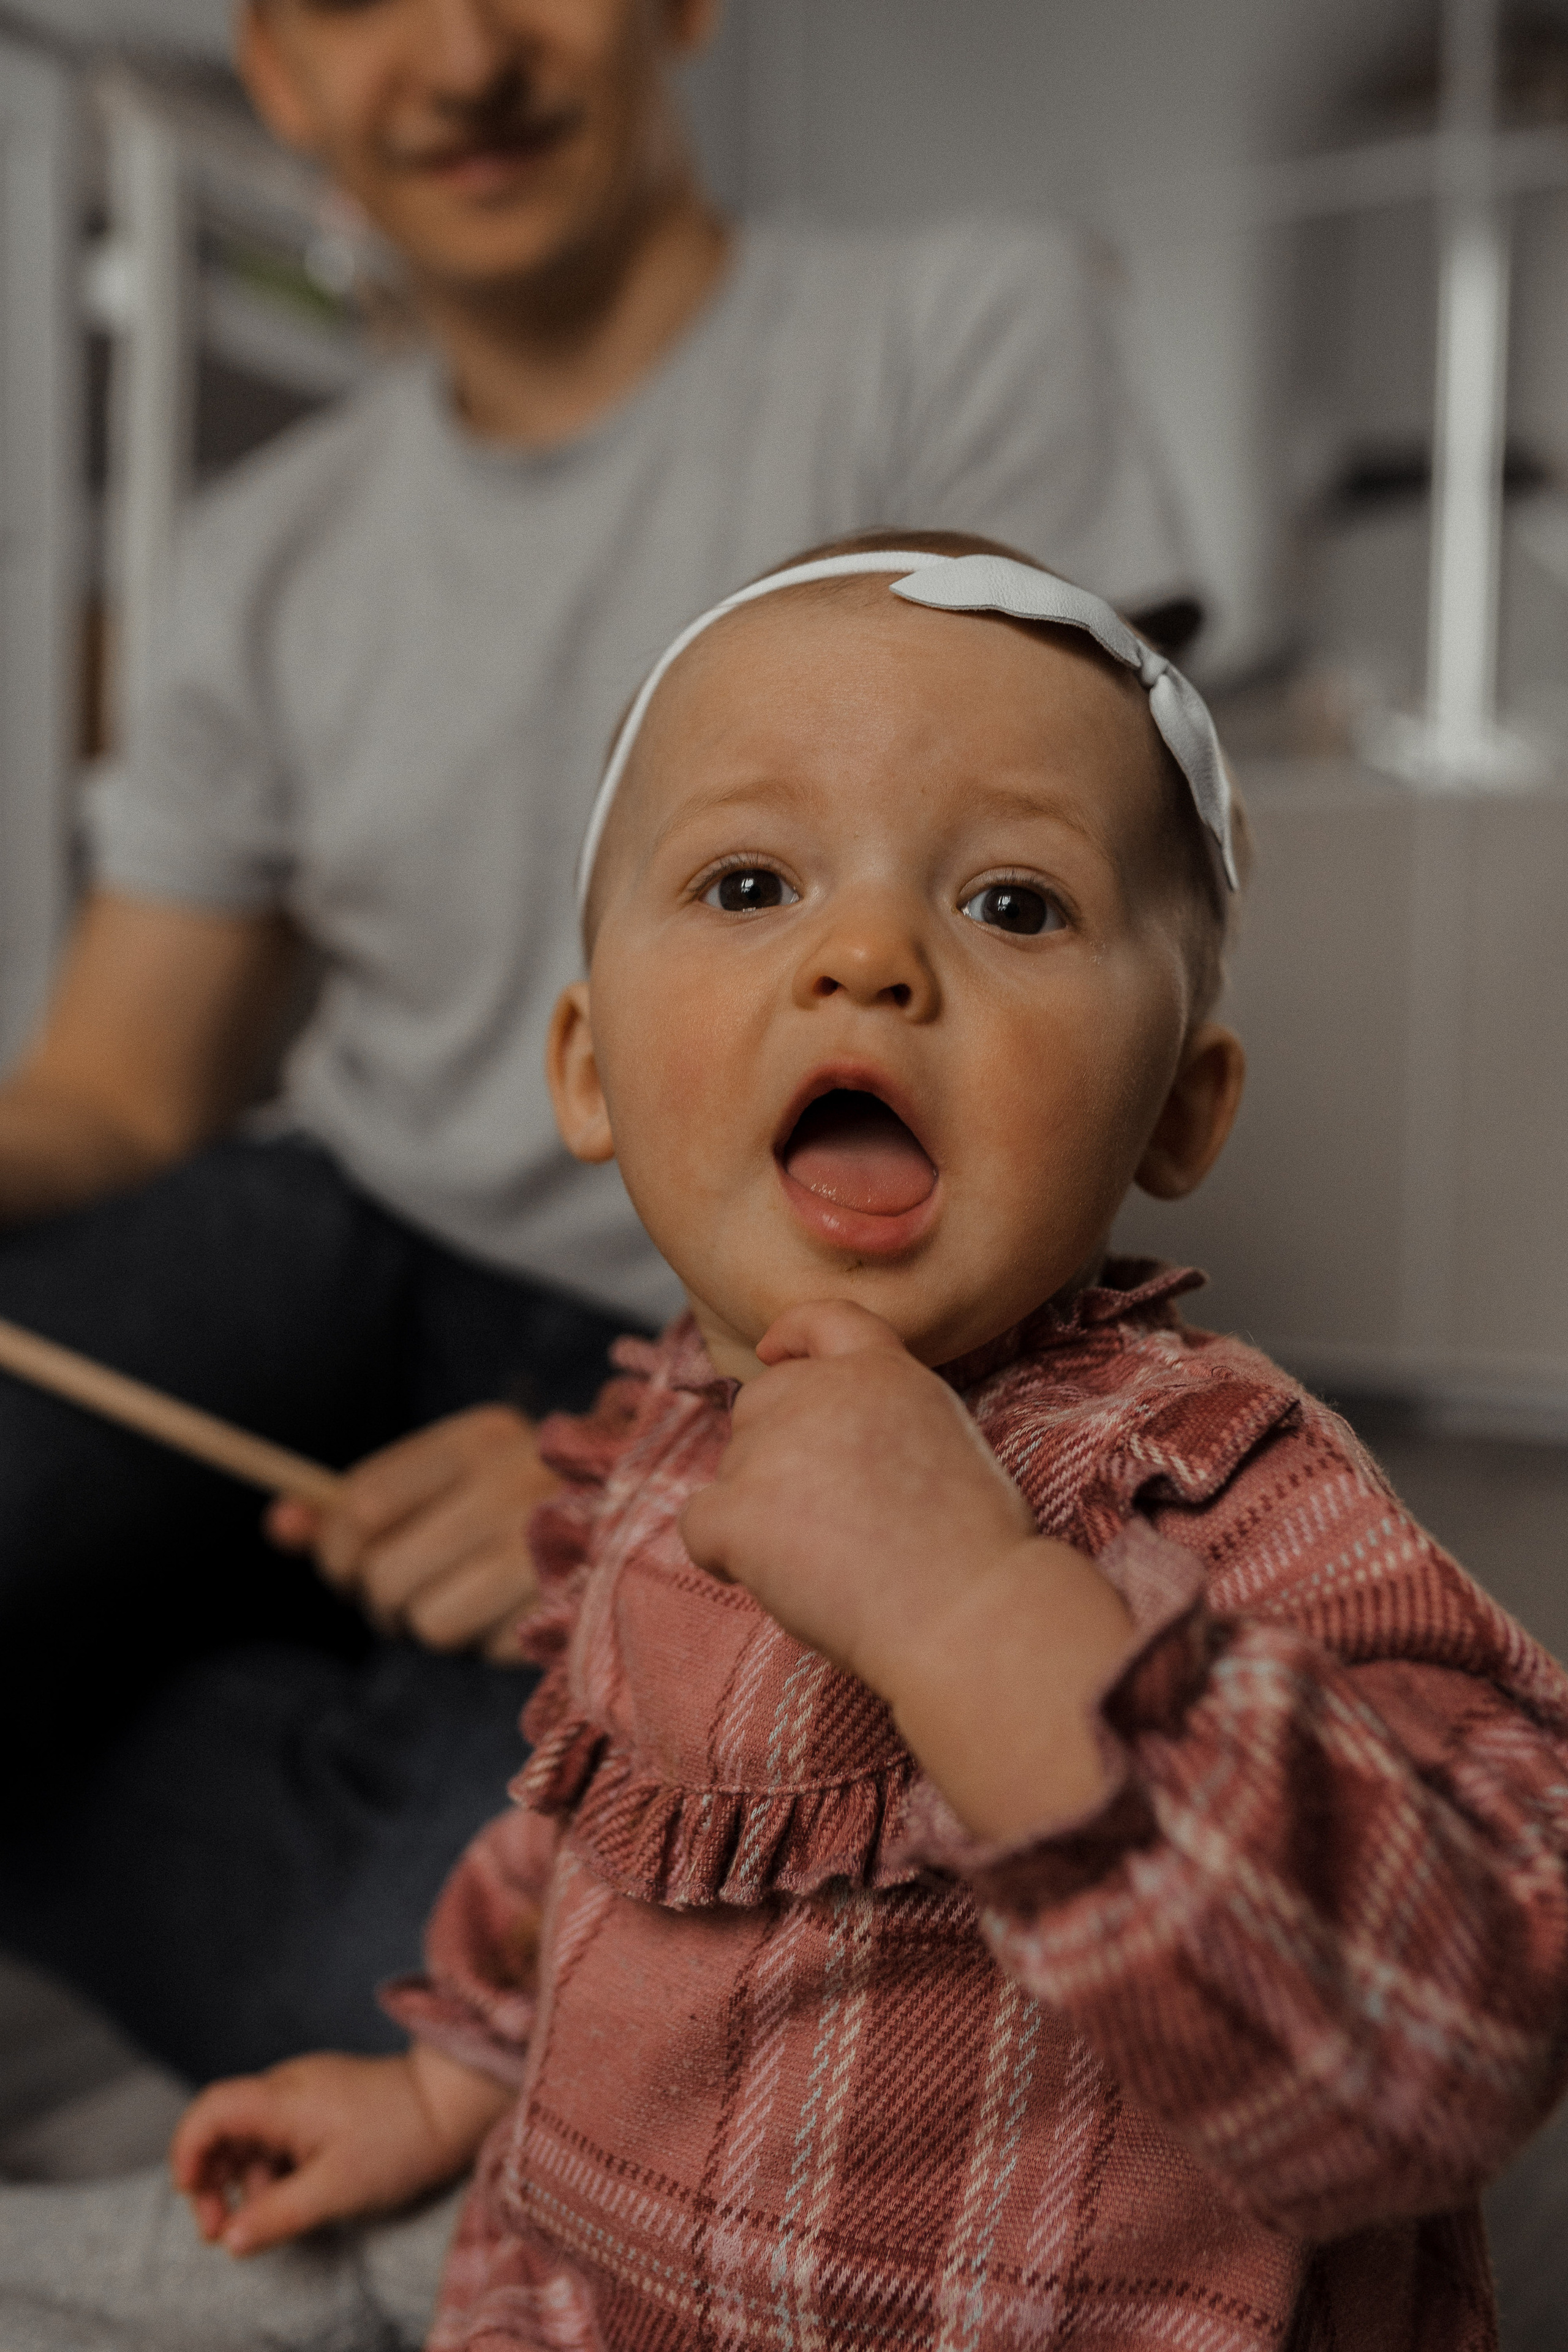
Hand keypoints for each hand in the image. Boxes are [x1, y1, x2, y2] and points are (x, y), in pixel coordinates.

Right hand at [170, 2046, 510, 2256]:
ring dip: (244, 2181)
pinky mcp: (323, 2105)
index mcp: (284, 2099)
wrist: (454, 2105)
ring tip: (261, 2223)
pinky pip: (280, 2137)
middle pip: (224, 2127)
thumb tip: (229, 2241)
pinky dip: (273, 2170)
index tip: (191, 2195)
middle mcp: (288, 2087)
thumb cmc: (399, 2142)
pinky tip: (290, 2199)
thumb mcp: (336, 2189)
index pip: (212, 2109)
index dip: (187, 2151)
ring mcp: (306, 2094)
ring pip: (252, 2137)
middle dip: (211, 2179)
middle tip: (219, 2231)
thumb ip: (278, 2214)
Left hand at [267, 1407, 558, 1658]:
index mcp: (481, 1436)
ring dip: (431, 1624)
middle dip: (380, 1598)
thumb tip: (278, 1526)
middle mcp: (514, 1480)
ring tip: (468, 1598)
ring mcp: (545, 1543)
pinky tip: (509, 1612)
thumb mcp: (440, 1487)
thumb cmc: (513, 1510)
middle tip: (408, 1592)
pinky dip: (479, 1642)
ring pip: (423, 1620)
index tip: (346, 1564)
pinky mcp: (565, 1603)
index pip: (361, 1504)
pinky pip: (475, 1647)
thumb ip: (354, 1507)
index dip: (334, 1549)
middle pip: (382, 1573)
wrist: (641, 1530)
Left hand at [681, 1301, 1035, 1685]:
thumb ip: (881, 1419)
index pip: (824, 1319)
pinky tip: (782, 1583)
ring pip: (733, 1470)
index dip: (792, 1334)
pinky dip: (725, 1556)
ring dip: (763, 1511)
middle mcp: (821, 1391)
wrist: (968, 1611)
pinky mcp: (738, 1507)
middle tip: (833, 1520)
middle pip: (759, 1405)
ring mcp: (773, 1446)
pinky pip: (700, 1526)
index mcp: (883, 1371)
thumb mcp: (946, 1440)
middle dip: (775, 1453)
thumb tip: (825, 1448)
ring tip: (835, 1561)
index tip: (773, 1352)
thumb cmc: (974, 1550)